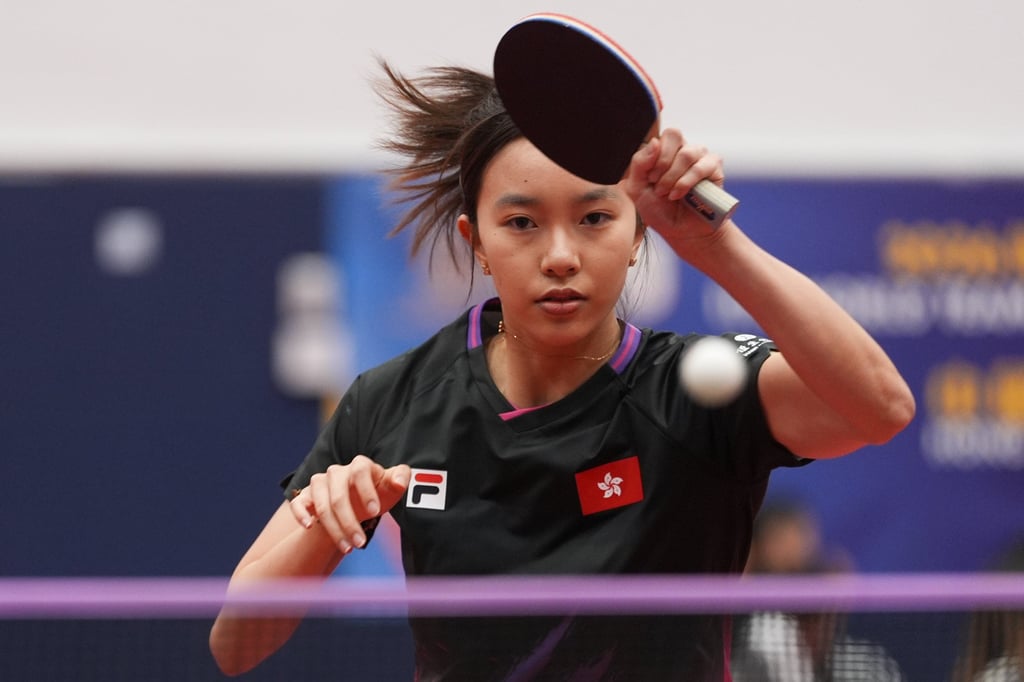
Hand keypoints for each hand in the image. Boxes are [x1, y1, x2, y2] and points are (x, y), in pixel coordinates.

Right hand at [289, 456, 409, 553]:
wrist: (357, 501)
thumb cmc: (378, 492)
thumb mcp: (391, 486)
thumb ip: (401, 479)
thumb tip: (400, 483)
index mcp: (359, 465)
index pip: (360, 472)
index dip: (367, 491)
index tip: (376, 513)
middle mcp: (336, 472)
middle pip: (339, 496)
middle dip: (350, 522)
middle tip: (361, 543)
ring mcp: (319, 483)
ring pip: (322, 506)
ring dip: (334, 529)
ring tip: (348, 548)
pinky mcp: (306, 496)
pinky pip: (298, 504)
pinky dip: (301, 514)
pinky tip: (308, 526)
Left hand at [622, 128, 726, 243]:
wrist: (679, 231)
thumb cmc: (658, 210)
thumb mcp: (637, 188)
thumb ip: (639, 163)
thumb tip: (655, 141)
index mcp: (665, 150)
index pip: (662, 136)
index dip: (654, 156)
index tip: (650, 179)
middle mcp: (684, 149)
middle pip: (674, 135)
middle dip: (662, 164)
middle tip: (659, 186)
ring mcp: (701, 157)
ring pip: (687, 153)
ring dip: (673, 177)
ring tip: (669, 194)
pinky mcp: (714, 169)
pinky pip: (701, 167)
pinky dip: (686, 182)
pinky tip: (679, 195)